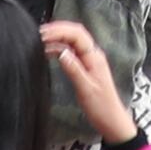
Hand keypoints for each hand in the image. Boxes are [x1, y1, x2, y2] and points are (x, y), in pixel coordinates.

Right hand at [40, 20, 138, 146]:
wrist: (111, 120)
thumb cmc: (101, 106)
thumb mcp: (85, 89)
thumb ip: (73, 69)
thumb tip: (59, 51)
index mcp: (94, 57)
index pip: (77, 35)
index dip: (59, 31)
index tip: (43, 35)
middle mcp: (93, 55)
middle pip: (75, 33)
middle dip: (58, 29)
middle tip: (39, 33)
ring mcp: (89, 60)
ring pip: (72, 41)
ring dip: (57, 37)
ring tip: (40, 40)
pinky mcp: (85, 66)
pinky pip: (71, 51)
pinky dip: (59, 47)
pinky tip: (48, 52)